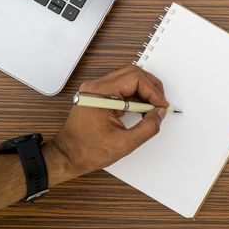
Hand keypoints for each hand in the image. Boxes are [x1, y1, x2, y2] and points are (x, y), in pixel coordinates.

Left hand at [43, 65, 168, 185]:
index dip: (153, 91)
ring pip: (127, 78)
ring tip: (152, 107)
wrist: (67, 155)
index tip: (162, 106)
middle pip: (132, 73)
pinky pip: (121, 87)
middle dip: (150, 86)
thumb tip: (160, 113)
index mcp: (99, 93)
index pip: (134, 79)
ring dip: (143, 90)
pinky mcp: (98, 95)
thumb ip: (147, 128)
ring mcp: (96, 89)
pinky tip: (141, 108)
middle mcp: (96, 86)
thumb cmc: (87, 151)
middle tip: (160, 103)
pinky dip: (135, 95)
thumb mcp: (124, 144)